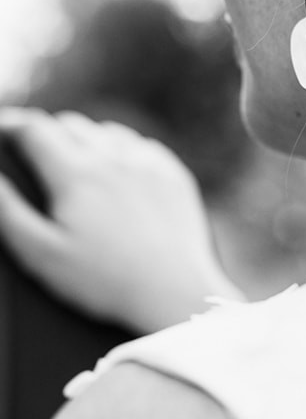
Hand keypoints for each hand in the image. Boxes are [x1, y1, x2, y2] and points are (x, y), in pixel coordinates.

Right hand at [0, 109, 244, 334]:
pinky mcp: (174, 175)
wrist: (175, 294)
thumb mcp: (42, 254)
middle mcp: (115, 157)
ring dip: (83, 138)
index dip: (11, 125)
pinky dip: (120, 150)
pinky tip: (114, 171)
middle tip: (30, 150)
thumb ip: (9, 212)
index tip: (0, 130)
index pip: (34, 129)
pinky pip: (140, 146)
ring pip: (106, 131)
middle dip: (45, 132)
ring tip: (69, 159)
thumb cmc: (104, 281)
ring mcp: (149, 163)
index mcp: (77, 173)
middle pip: (69, 124)